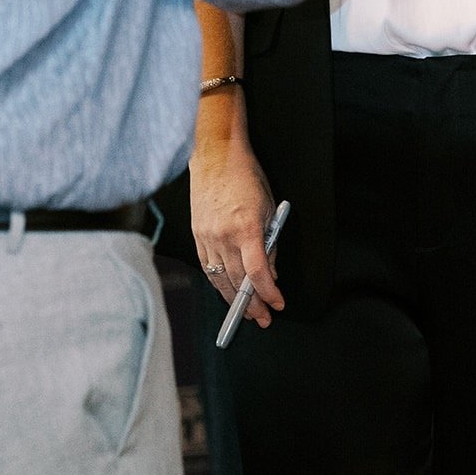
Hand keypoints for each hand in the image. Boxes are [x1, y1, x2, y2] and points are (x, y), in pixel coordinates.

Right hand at [190, 145, 284, 325]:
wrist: (215, 156)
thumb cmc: (246, 176)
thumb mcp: (268, 208)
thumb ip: (269, 243)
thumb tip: (271, 273)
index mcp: (245, 228)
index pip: (257, 273)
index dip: (268, 293)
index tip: (278, 304)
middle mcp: (223, 236)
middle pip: (237, 282)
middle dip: (251, 305)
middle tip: (262, 318)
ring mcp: (207, 237)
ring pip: (220, 279)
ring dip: (233, 300)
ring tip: (245, 314)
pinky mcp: (197, 235)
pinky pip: (207, 268)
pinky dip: (217, 283)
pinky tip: (226, 292)